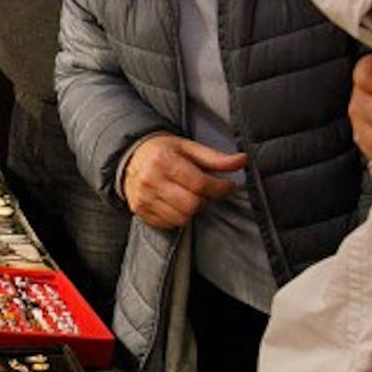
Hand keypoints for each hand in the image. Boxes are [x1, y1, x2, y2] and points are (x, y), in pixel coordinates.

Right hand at [119, 133, 245, 230]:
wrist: (129, 157)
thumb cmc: (162, 151)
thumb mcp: (188, 147)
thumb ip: (215, 158)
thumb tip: (242, 160)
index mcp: (164, 161)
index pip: (199, 183)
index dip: (220, 188)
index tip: (228, 185)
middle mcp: (151, 181)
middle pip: (192, 204)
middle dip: (206, 200)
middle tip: (208, 192)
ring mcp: (144, 199)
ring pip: (182, 218)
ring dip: (193, 210)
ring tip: (191, 196)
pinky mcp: (140, 212)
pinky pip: (170, 224)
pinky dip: (179, 216)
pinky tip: (177, 203)